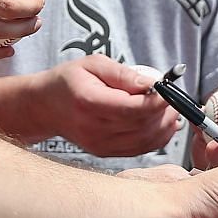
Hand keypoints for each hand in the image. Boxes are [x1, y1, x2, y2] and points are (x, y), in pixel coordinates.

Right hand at [36, 56, 182, 156]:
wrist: (46, 107)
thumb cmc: (68, 81)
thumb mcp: (93, 64)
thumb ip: (124, 74)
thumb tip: (153, 83)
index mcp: (89, 102)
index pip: (133, 108)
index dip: (157, 101)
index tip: (168, 90)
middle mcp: (94, 129)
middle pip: (142, 125)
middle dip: (164, 111)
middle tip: (172, 97)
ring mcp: (100, 145)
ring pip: (145, 140)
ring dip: (164, 125)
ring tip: (169, 109)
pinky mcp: (106, 153)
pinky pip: (140, 149)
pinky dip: (157, 137)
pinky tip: (162, 123)